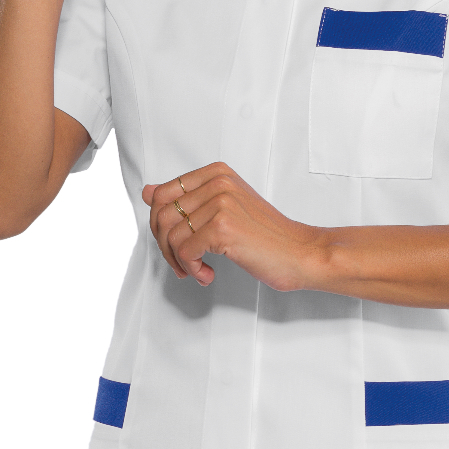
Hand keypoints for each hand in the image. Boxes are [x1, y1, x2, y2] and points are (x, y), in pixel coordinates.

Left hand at [142, 163, 325, 291]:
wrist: (301, 253)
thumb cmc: (267, 237)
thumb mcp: (225, 209)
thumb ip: (187, 200)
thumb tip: (147, 192)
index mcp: (217, 173)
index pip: (163, 194)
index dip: (160, 225)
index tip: (175, 244)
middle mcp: (218, 183)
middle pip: (161, 214)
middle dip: (164, 246)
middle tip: (182, 263)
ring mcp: (220, 203)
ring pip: (169, 235)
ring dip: (179, 262)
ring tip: (198, 271)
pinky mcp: (222, 227)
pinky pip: (184, 251)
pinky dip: (191, 269)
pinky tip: (207, 274)